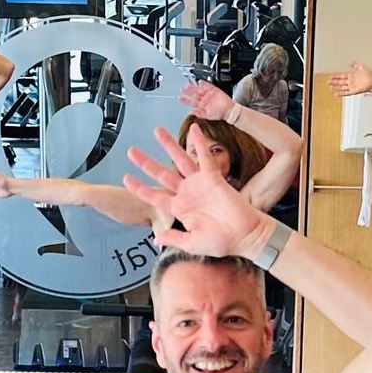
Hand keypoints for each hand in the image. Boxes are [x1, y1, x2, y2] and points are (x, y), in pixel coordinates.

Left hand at [123, 124, 267, 257]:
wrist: (244, 236)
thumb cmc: (221, 242)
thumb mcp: (192, 243)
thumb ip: (173, 238)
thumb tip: (156, 239)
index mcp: (180, 209)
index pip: (154, 196)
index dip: (140, 187)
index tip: (127, 178)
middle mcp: (187, 193)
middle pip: (161, 174)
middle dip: (146, 162)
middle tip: (132, 151)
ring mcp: (199, 184)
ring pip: (180, 159)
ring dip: (168, 145)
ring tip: (157, 131)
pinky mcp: (213, 177)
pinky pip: (204, 157)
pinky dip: (199, 143)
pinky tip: (193, 129)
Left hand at [179, 80, 235, 120]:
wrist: (230, 111)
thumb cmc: (220, 114)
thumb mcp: (208, 116)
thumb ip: (199, 114)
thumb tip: (191, 112)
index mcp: (201, 105)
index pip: (191, 101)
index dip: (185, 100)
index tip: (180, 98)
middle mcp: (204, 99)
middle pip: (194, 93)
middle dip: (188, 92)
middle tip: (182, 89)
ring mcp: (208, 94)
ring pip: (199, 89)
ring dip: (193, 87)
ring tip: (188, 85)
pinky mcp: (214, 90)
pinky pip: (208, 85)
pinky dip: (204, 84)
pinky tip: (200, 83)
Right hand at [328, 61, 371, 96]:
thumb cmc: (368, 74)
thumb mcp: (361, 66)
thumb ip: (355, 64)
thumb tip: (350, 61)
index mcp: (351, 75)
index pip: (341, 75)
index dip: (336, 76)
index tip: (331, 76)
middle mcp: (350, 81)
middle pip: (340, 81)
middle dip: (334, 82)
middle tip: (328, 82)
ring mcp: (351, 86)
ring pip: (341, 87)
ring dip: (336, 87)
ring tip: (330, 87)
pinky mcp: (353, 91)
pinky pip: (345, 93)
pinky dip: (340, 93)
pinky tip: (336, 94)